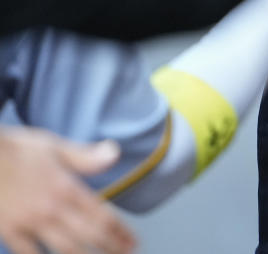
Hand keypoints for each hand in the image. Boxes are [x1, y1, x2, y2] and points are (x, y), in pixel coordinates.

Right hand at [0, 127, 134, 253]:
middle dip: (109, 246)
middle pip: (88, 235)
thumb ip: (85, 156)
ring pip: (63, 249)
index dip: (119, 230)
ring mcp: (29, 223)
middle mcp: (51, 209)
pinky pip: (27, 253)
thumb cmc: (15, 149)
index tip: (132, 240)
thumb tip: (114, 152)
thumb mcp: (54, 147)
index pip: (101, 215)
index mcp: (65, 188)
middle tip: (125, 253)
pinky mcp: (8, 230)